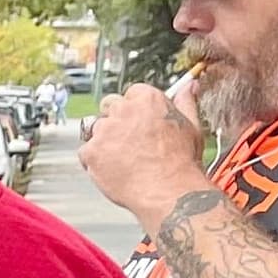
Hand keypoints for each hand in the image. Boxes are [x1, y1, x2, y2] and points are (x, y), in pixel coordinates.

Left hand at [79, 83, 208, 229]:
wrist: (167, 190)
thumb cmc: (180, 163)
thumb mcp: (191, 127)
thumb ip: (185, 103)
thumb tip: (188, 87)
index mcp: (148, 99)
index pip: (131, 94)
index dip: (135, 110)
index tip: (139, 123)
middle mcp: (124, 110)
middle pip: (109, 107)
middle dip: (116, 122)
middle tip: (130, 143)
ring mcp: (105, 130)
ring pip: (96, 129)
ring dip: (105, 142)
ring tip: (125, 160)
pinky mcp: (91, 151)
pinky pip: (86, 152)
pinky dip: (95, 162)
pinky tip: (113, 170)